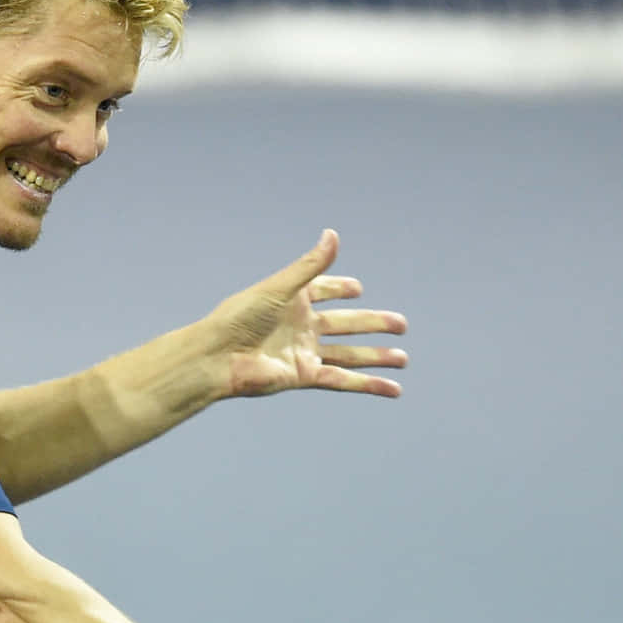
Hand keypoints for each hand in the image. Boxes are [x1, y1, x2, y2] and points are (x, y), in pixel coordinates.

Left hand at [205, 230, 408, 398]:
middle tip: (401, 325)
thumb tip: (333, 235)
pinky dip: (367, 384)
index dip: (339, 288)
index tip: (357, 289)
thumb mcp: (280, 288)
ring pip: (349, 354)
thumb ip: (310, 266)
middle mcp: (301, 326)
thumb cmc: (240, 317)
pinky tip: (391, 388)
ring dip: (376, 356)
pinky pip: (343, 379)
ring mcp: (305, 352)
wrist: (219, 357)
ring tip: (403, 358)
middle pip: (346, 325)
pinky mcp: (305, 376)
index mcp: (292, 300)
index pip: (323, 290)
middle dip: (374, 324)